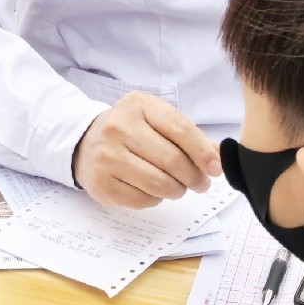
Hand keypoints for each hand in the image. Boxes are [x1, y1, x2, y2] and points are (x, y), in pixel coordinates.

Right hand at [73, 93, 221, 209]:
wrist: (86, 143)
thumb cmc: (130, 131)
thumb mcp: (156, 120)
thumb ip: (188, 136)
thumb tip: (217, 157)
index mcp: (138, 105)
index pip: (179, 129)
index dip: (202, 151)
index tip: (215, 168)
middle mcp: (118, 127)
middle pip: (172, 160)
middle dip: (194, 177)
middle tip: (201, 183)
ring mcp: (106, 156)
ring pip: (159, 183)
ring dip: (177, 190)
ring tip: (178, 187)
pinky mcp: (101, 183)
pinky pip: (143, 200)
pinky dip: (156, 199)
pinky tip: (153, 189)